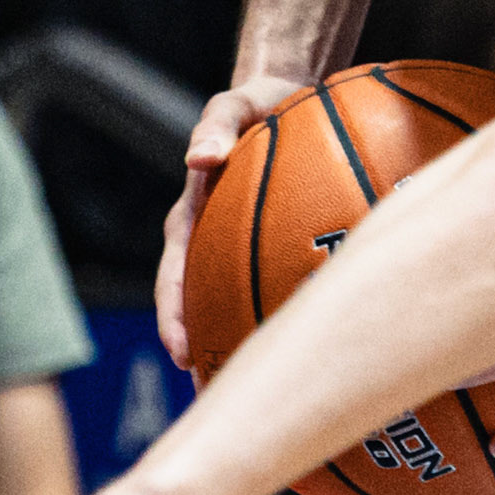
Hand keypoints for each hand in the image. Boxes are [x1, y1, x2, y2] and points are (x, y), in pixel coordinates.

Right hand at [156, 75, 310, 368]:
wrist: (284, 96)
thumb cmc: (256, 104)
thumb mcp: (233, 105)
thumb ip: (215, 126)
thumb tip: (199, 157)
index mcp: (190, 219)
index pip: (174, 279)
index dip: (175, 319)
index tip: (182, 356)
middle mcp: (209, 242)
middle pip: (200, 308)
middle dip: (205, 351)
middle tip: (217, 398)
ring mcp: (237, 247)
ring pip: (236, 304)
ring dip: (243, 343)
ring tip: (265, 392)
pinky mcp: (271, 243)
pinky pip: (275, 283)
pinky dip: (288, 312)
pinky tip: (320, 342)